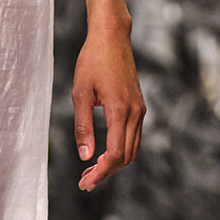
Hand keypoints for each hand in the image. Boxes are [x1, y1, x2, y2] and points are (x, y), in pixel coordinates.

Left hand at [73, 24, 144, 191]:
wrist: (112, 37)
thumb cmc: (92, 61)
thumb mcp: (80, 93)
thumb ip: (83, 126)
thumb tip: (85, 156)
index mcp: (120, 110)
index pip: (115, 153)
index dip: (101, 172)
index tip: (85, 182)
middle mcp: (135, 112)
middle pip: (126, 156)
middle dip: (106, 172)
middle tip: (84, 181)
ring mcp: (140, 109)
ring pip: (133, 148)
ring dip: (114, 163)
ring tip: (91, 170)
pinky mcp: (138, 105)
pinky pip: (134, 136)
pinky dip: (121, 150)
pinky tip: (103, 153)